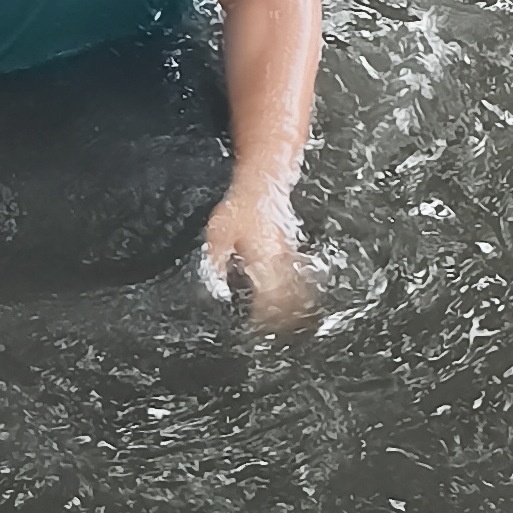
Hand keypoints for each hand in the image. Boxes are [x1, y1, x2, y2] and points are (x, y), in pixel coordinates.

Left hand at [202, 174, 314, 325]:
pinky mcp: (288, 245)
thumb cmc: (241, 206)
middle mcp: (280, 261)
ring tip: (287, 321)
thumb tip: (217, 286)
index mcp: (263, 262)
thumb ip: (217, 263)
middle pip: (290, 298)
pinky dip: (293, 287)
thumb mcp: (218, 236)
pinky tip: (286, 294)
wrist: (263, 180)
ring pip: (296, 286)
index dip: (265, 318)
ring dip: (293, 304)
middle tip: (279, 332)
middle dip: (286, 317)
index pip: (269, 299)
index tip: (259, 329)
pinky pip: (294, 273)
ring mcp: (288, 253)